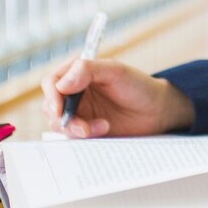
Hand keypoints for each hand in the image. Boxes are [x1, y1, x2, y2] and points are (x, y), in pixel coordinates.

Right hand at [40, 57, 194, 137]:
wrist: (157, 111)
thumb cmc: (139, 86)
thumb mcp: (115, 71)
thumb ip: (87, 70)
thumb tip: (60, 84)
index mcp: (78, 73)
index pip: (51, 83)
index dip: (51, 96)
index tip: (59, 109)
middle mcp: (74, 93)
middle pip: (50, 106)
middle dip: (63, 118)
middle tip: (83, 126)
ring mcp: (79, 112)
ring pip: (59, 124)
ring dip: (76, 128)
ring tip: (102, 126)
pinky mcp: (86, 129)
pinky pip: (72, 136)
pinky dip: (85, 136)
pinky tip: (105, 129)